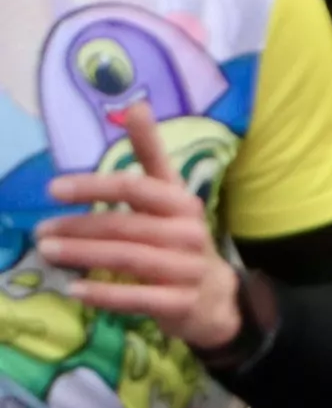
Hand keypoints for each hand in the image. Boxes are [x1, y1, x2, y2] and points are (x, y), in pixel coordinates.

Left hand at [37, 103, 246, 349]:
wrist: (215, 296)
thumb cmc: (180, 237)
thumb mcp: (170, 194)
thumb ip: (151, 153)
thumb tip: (137, 105)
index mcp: (183, 204)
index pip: (136, 188)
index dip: (94, 186)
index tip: (53, 189)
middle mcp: (189, 234)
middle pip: (126, 226)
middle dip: (79, 228)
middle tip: (40, 232)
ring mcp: (187, 270)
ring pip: (128, 259)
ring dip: (84, 256)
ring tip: (48, 254)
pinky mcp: (181, 302)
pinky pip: (138, 298)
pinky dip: (105, 294)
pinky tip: (75, 289)